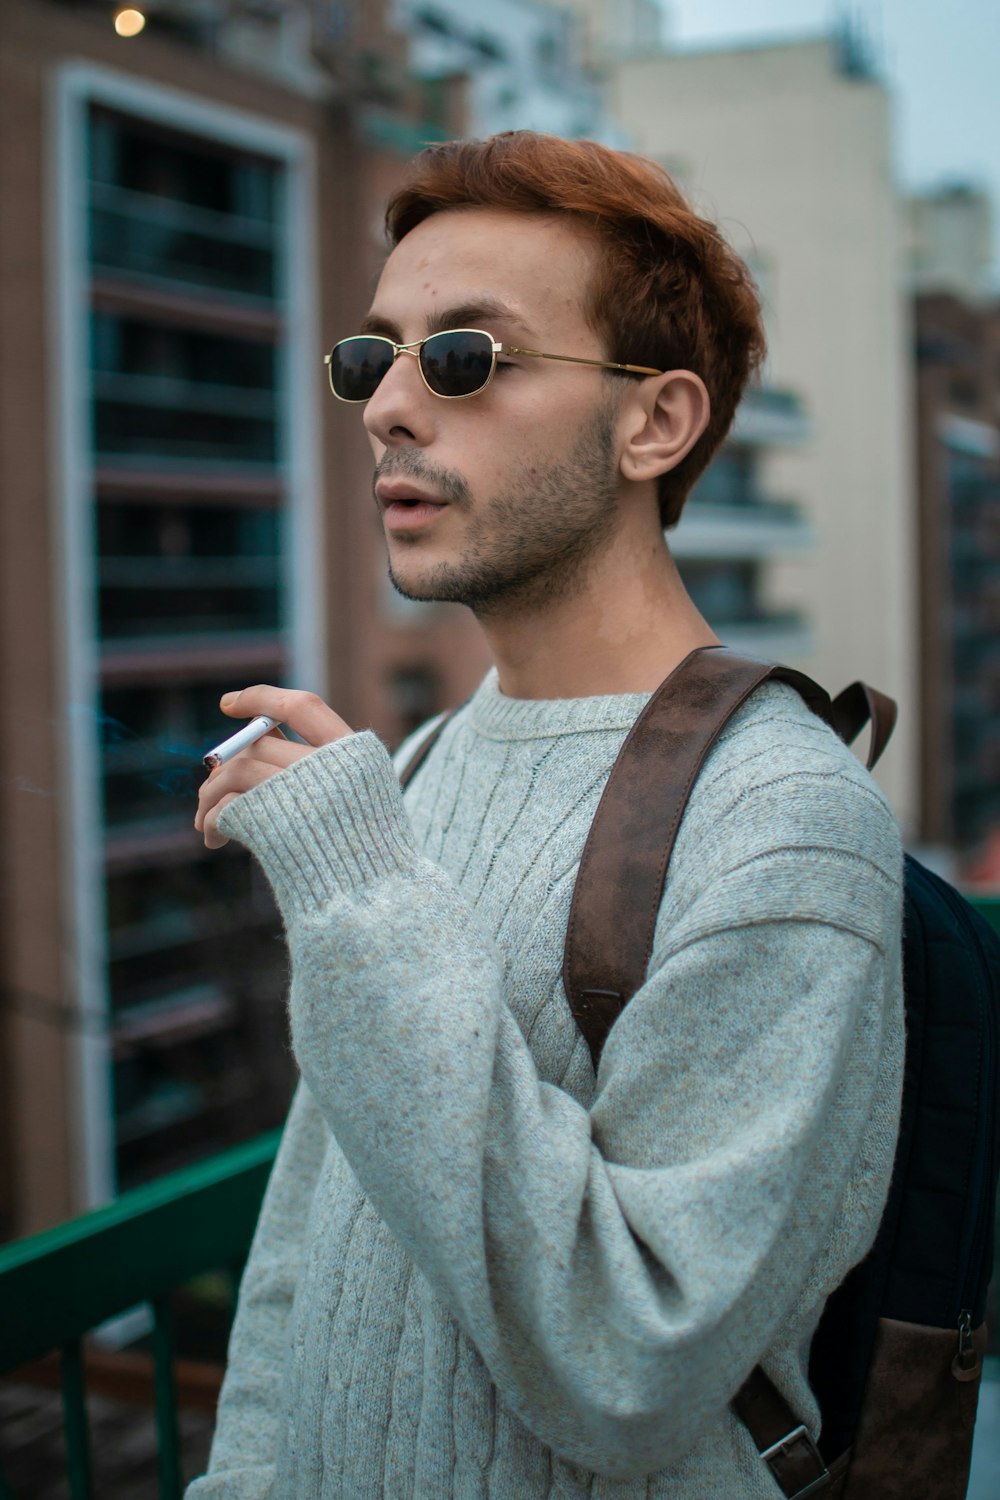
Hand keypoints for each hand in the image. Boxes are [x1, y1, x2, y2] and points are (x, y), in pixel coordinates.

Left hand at [196, 686, 352, 848]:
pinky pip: (229, 805)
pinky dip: (214, 818)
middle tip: (209, 785)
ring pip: (236, 772)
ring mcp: (301, 793)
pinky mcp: (274, 824)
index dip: (262, 699)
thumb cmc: (365, 853)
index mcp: (355, 752)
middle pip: (259, 745)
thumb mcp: (356, 797)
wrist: (374, 903)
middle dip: (226, 763)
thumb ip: (318, 766)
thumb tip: (261, 735)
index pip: (301, 706)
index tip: (227, 703)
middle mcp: (327, 766)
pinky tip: (214, 837)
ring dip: (210, 794)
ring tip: (204, 820)